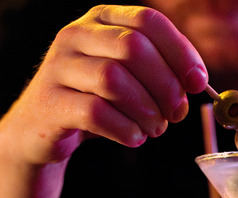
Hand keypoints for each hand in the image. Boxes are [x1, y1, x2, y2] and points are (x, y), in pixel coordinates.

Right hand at [0, 5, 207, 163]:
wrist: (39, 129)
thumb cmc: (93, 99)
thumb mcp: (128, 77)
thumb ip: (161, 73)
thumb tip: (194, 85)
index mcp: (100, 19)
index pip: (147, 21)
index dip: (179, 51)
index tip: (198, 82)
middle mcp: (75, 35)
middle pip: (132, 48)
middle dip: (165, 85)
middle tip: (177, 113)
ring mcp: (57, 67)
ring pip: (113, 80)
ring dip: (146, 110)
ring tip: (155, 128)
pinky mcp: (49, 102)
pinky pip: (95, 113)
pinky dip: (124, 129)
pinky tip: (134, 138)